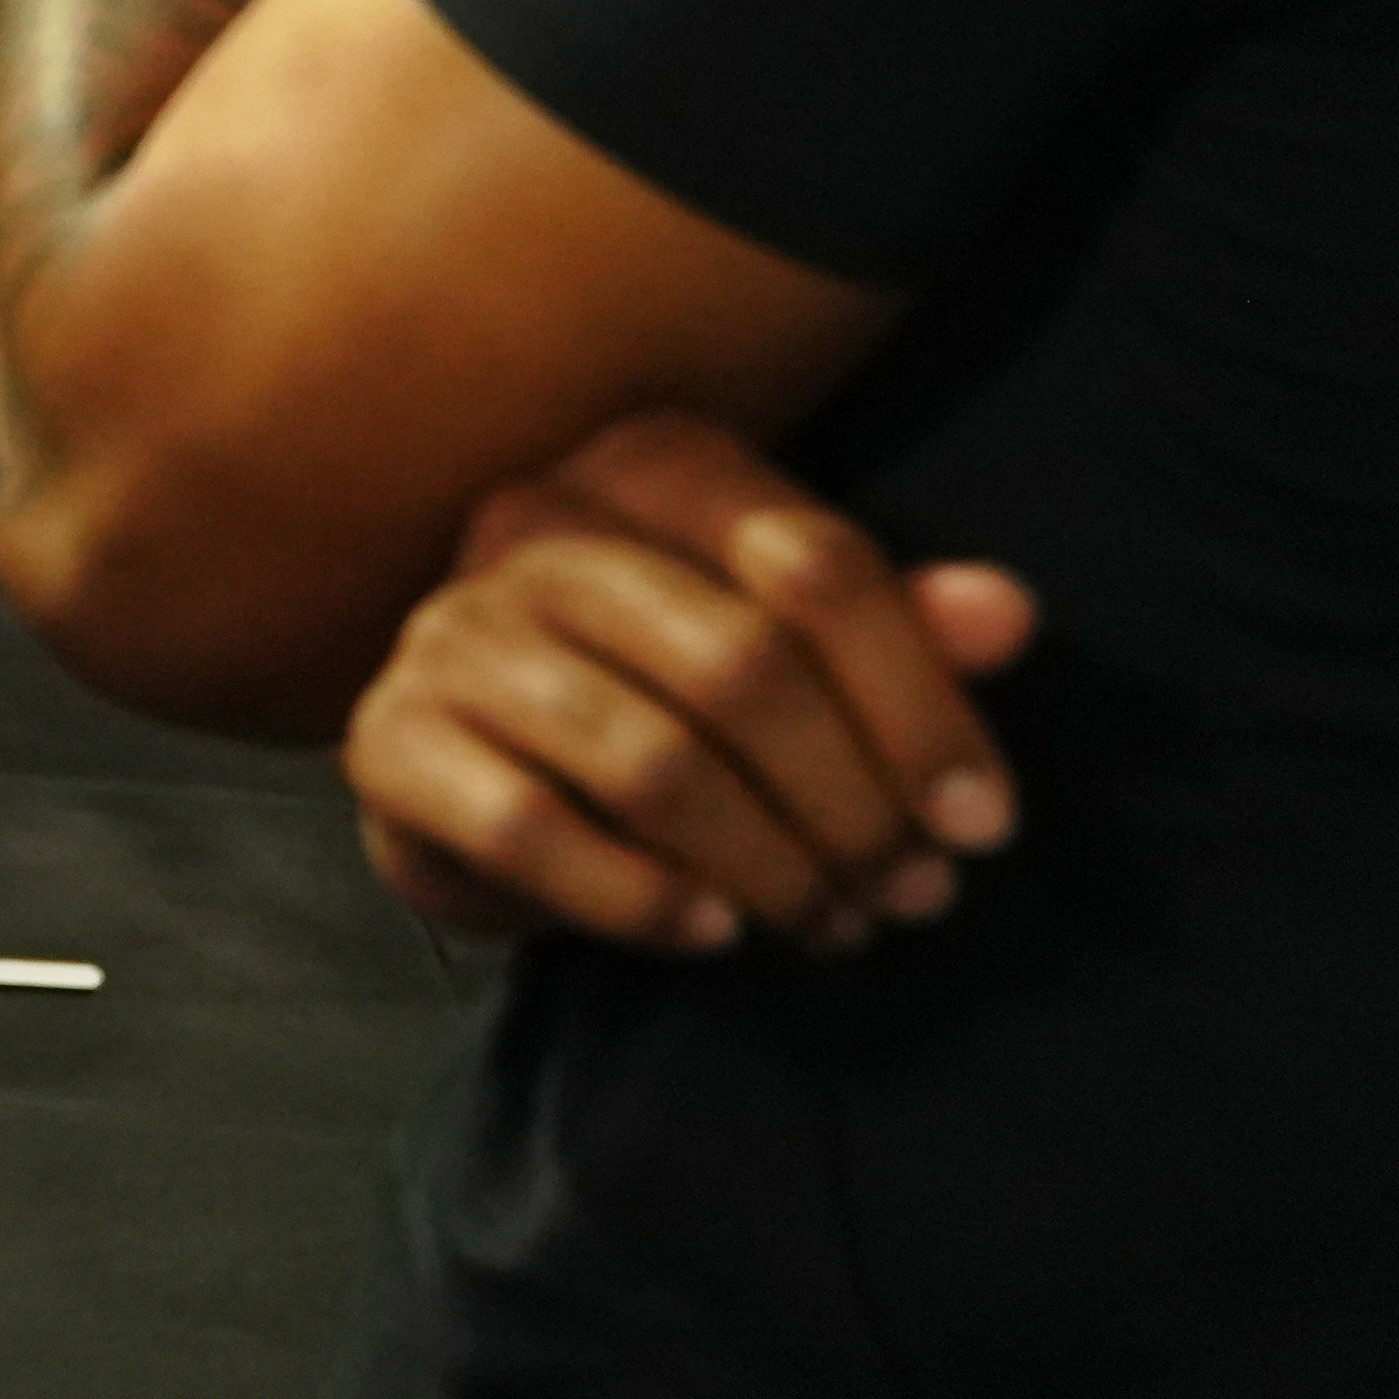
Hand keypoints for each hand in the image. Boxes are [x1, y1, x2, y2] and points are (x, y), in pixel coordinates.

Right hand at [341, 410, 1040, 958]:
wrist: (485, 768)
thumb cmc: (670, 695)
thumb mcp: (797, 649)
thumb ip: (898, 626)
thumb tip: (1008, 615)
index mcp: (649, 468)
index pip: (813, 563)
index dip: (920, 702)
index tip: (982, 824)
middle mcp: (537, 525)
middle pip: (741, 665)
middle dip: (851, 805)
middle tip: (910, 896)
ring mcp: (450, 627)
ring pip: (648, 758)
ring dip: (767, 866)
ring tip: (828, 924)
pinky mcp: (389, 737)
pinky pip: (527, 828)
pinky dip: (639, 897)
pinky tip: (711, 930)